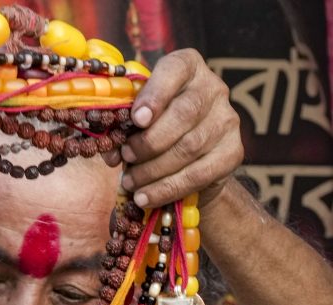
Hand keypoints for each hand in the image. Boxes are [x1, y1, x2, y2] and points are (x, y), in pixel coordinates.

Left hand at [120, 49, 243, 207]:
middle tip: (126, 157)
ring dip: (153, 170)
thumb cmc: (157, 132)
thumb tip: (111, 150)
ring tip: (131, 183)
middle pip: (183, 114)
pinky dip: (167, 189)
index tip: (137, 119)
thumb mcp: (138, 122)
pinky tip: (146, 197)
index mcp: (187, 68)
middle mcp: (213, 89)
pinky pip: (198, 174)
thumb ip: (125, 128)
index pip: (175, 70)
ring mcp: (228, 120)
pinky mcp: (233, 153)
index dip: (154, 95)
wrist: (192, 163)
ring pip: (189, 147)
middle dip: (149, 142)